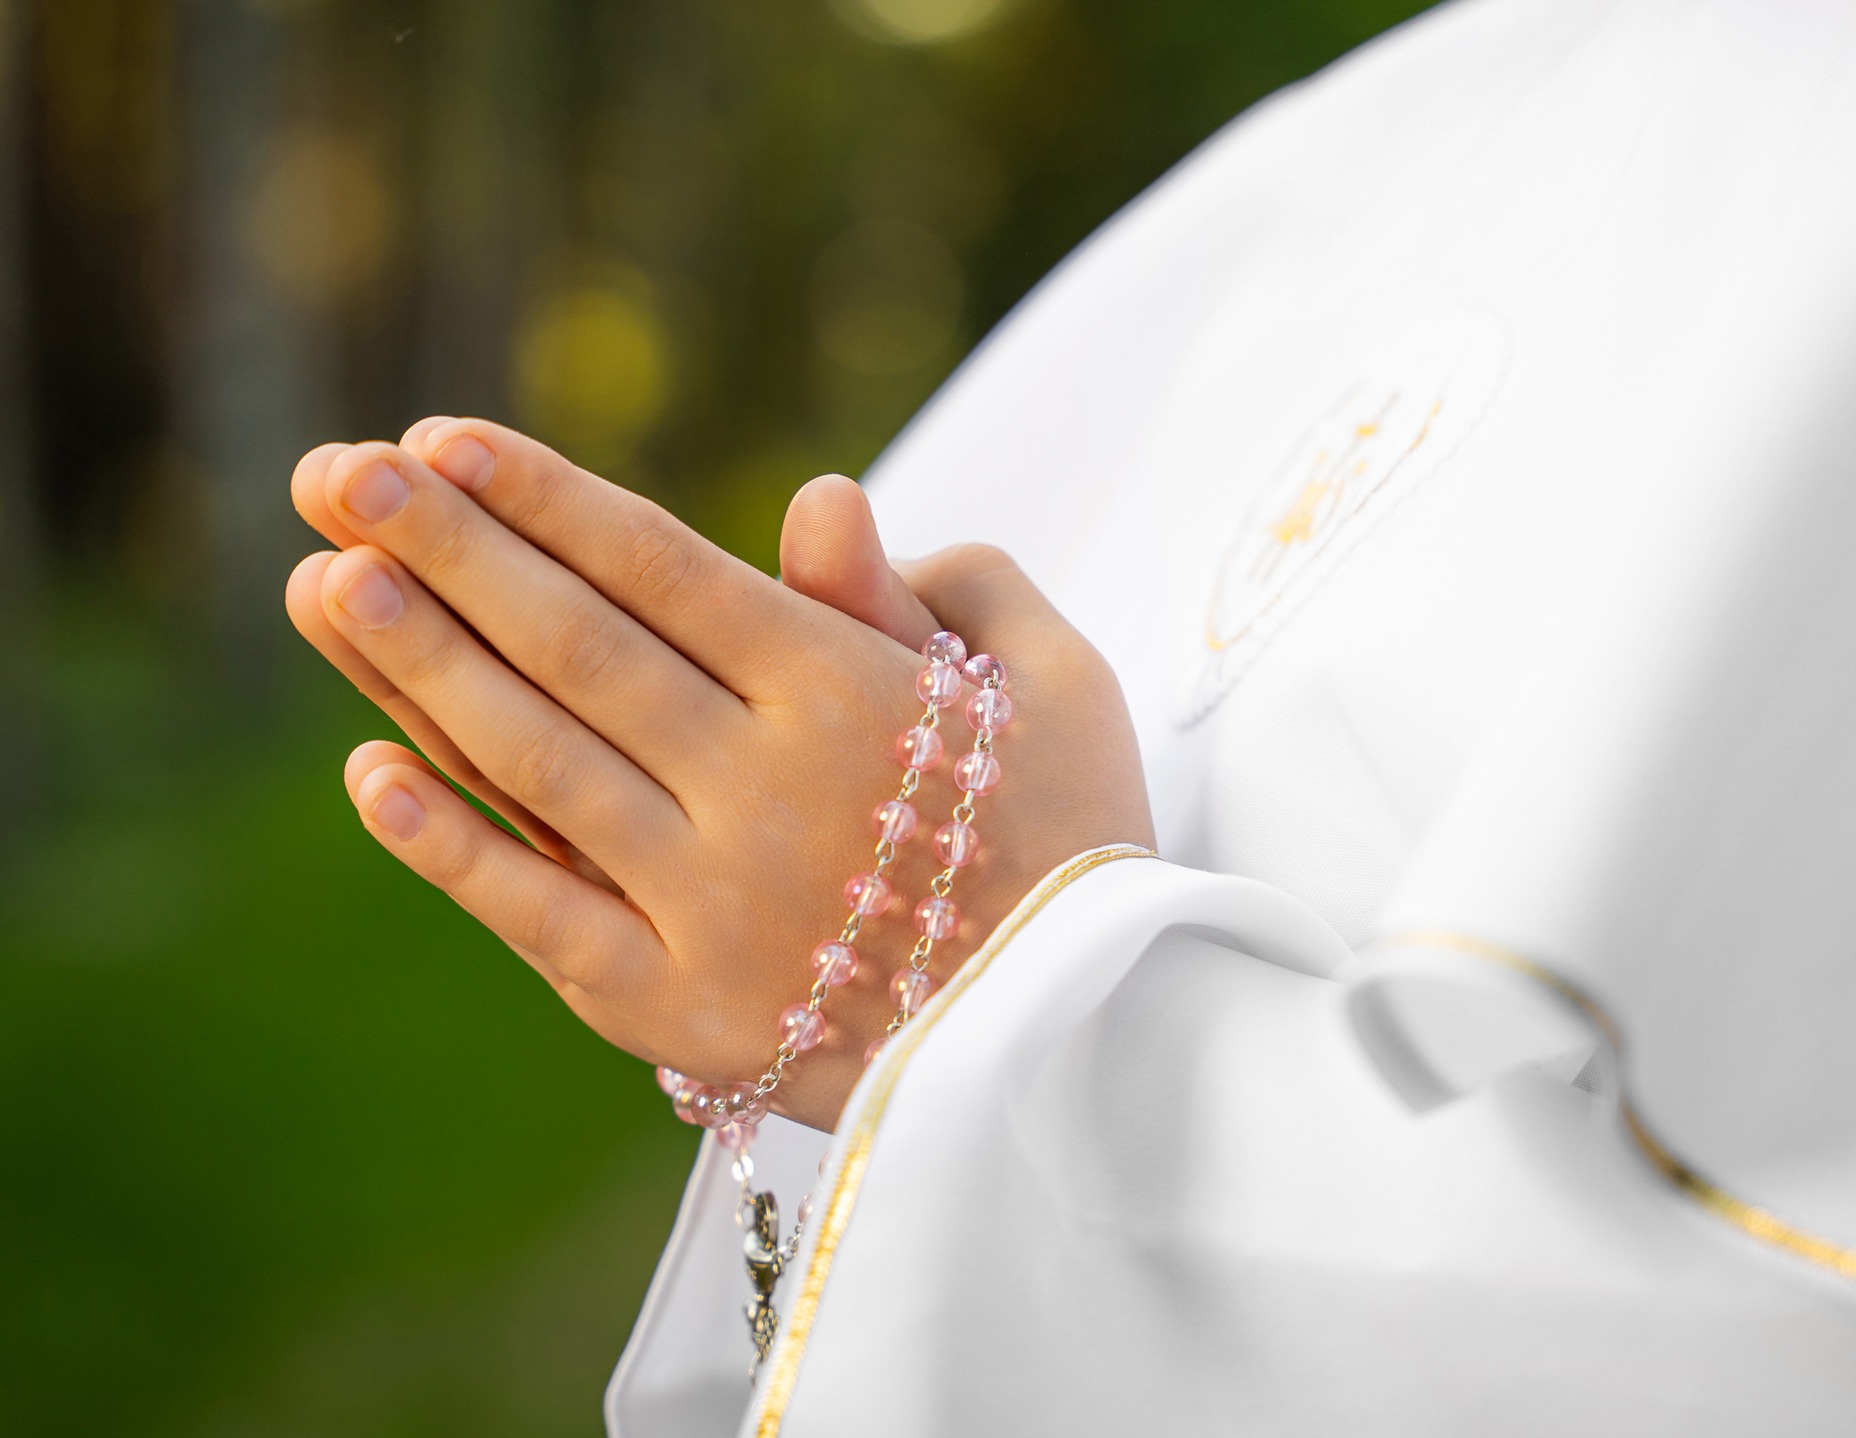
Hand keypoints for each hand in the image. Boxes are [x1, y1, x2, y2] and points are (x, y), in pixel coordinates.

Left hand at [285, 420, 1153, 1129]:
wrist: (1086, 1044)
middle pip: (577, 647)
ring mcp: (711, 905)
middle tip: (335, 469)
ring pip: (539, 763)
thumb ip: (944, 584)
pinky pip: (543, 917)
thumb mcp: (1054, 684)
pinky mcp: (680, 1011)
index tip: (439, 437)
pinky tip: (365, 775)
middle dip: (447, 549)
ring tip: (321, 579)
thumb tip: (818, 506)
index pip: (664, 569)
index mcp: (852, 694)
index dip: (543, 498)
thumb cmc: (1077, 838)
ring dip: (418, 668)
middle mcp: (765, 788)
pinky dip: (450, 850)